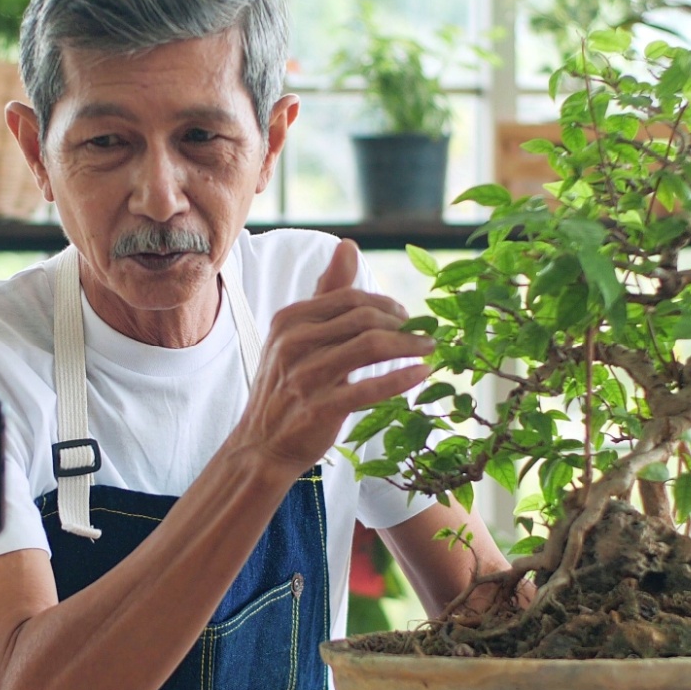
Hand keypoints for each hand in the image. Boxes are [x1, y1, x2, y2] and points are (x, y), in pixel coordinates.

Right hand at [233, 239, 433, 472]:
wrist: (261, 444)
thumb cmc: (286, 385)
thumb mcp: (297, 335)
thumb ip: (326, 292)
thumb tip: (348, 245)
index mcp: (289, 320)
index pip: (350, 298)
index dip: (386, 305)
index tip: (407, 318)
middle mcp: (293, 344)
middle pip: (364, 319)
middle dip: (402, 324)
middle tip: (424, 334)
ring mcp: (305, 377)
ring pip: (371, 347)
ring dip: (409, 346)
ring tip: (429, 350)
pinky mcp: (319, 409)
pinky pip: (370, 388)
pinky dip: (401, 378)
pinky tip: (420, 374)